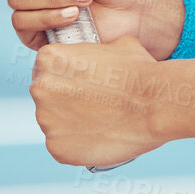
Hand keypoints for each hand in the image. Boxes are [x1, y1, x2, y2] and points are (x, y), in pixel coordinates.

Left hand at [30, 35, 169, 166]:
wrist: (154, 104)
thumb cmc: (138, 70)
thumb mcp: (114, 44)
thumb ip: (93, 51)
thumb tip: (98, 55)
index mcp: (48, 59)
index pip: (47, 69)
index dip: (67, 76)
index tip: (83, 83)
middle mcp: (39, 89)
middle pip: (47, 96)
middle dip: (66, 100)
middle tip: (93, 104)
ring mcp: (46, 122)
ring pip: (55, 123)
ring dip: (71, 123)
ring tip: (99, 122)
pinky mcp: (57, 149)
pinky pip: (63, 146)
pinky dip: (78, 145)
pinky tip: (98, 137)